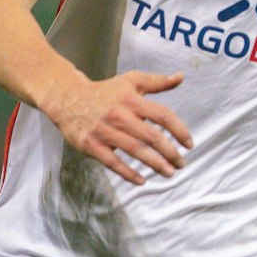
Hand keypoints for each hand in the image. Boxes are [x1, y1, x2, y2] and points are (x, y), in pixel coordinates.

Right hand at [45, 70, 193, 184]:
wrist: (67, 98)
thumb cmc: (105, 91)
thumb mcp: (131, 81)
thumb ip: (157, 81)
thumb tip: (181, 76)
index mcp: (132, 100)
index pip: (163, 116)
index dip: (179, 131)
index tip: (189, 144)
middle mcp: (120, 116)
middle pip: (151, 137)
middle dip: (170, 153)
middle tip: (181, 164)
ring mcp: (105, 131)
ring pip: (135, 151)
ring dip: (155, 164)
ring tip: (169, 173)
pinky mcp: (91, 145)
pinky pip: (112, 162)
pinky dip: (128, 173)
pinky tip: (142, 180)